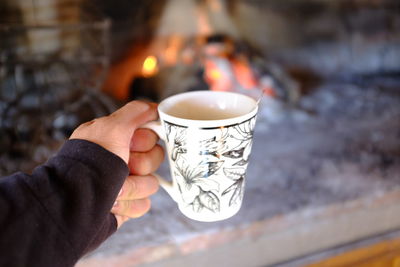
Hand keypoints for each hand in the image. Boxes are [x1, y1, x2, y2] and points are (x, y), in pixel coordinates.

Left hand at [70, 101, 163, 226]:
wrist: (74, 204)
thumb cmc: (90, 164)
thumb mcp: (111, 128)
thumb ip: (135, 112)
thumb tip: (154, 106)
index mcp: (117, 139)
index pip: (150, 134)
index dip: (145, 140)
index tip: (132, 144)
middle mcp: (122, 159)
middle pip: (155, 159)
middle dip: (140, 165)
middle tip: (121, 167)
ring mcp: (126, 183)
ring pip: (151, 184)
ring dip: (132, 188)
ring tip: (113, 189)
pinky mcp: (128, 205)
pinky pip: (144, 204)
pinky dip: (128, 205)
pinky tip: (112, 204)